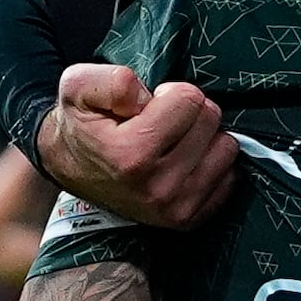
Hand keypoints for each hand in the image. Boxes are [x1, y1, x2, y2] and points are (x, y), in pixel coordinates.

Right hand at [33, 62, 235, 227]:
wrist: (71, 168)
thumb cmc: (81, 123)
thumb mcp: (78, 86)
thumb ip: (111, 81)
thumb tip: (145, 96)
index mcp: (131, 154)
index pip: (188, 99)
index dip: (168, 93)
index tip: (147, 106)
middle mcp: (157, 187)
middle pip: (210, 119)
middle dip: (188, 112)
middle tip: (159, 123)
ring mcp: (175, 208)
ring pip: (226, 147)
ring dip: (203, 137)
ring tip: (172, 142)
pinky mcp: (188, 219)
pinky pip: (229, 177)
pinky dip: (210, 163)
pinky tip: (183, 161)